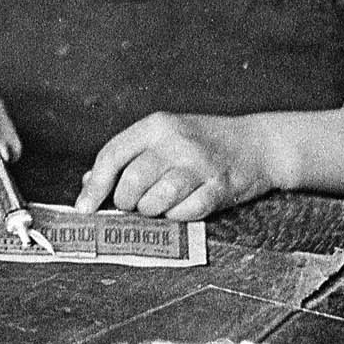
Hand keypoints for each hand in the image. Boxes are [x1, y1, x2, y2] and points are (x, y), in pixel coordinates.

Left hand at [74, 113, 284, 218]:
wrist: (258, 143)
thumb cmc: (204, 141)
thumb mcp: (163, 137)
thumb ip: (127, 156)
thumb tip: (88, 181)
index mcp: (156, 126)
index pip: (111, 156)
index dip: (94, 185)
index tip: (84, 208)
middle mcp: (176, 141)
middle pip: (131, 183)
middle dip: (126, 202)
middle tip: (135, 204)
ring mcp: (200, 164)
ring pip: (156, 200)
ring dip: (151, 211)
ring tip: (158, 206)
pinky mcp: (221, 186)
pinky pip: (186, 212)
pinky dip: (178, 217)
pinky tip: (181, 208)